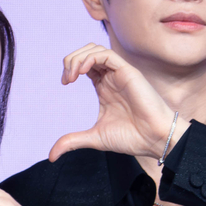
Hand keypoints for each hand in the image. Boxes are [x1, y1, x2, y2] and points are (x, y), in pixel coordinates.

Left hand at [48, 44, 179, 161]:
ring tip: (72, 75)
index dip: (70, 68)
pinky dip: (90, 58)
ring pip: (95, 49)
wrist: (154, 139)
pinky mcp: (128, 72)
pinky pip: (106, 54)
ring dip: (78, 58)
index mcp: (104, 87)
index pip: (84, 65)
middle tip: (66, 79)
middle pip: (87, 52)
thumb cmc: (132, 137)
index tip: (65, 83)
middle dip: (71, 60)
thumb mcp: (94, 138)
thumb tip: (51, 156)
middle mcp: (111, 77)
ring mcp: (120, 73)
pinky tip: (82, 72)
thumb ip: (72, 141)